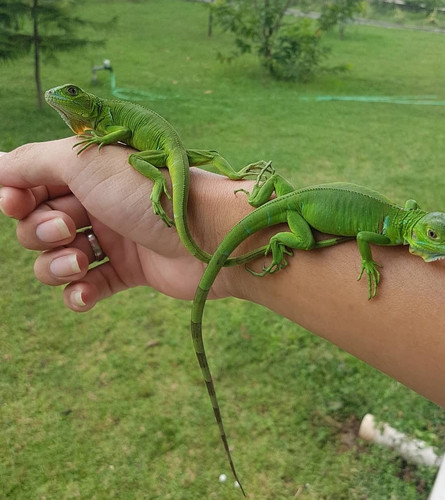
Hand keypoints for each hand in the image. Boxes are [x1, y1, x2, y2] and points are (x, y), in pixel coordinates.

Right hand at [0, 138, 213, 310]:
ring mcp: (115, 240)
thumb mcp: (85, 164)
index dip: (16, 198)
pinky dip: (80, 294)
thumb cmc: (148, 192)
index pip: (33, 187)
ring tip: (80, 263)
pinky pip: (89, 288)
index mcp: (89, 174)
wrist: (206, 235)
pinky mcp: (129, 272)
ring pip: (59, 260)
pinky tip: (86, 294)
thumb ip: (34, 162)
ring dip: (58, 266)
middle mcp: (99, 205)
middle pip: (40, 226)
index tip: (15, 204)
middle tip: (68, 229)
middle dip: (42, 232)